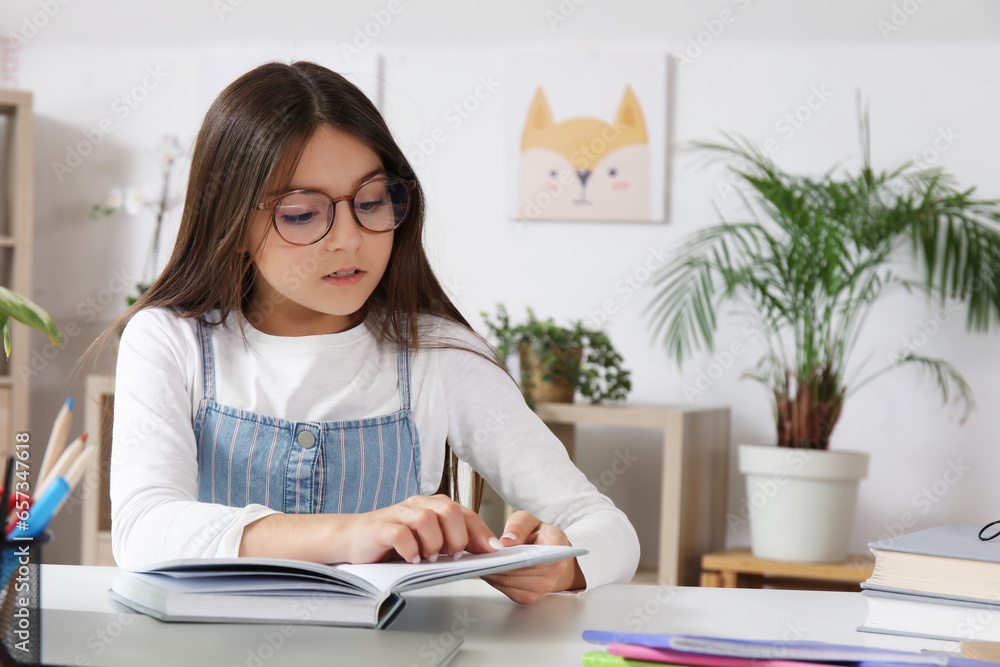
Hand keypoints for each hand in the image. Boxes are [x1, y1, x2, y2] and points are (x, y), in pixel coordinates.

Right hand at [339, 494, 497, 564]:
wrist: (352, 539)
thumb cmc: (393, 542)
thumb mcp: (426, 541)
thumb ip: (450, 542)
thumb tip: (482, 553)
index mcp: (433, 506)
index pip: (465, 513)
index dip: (481, 532)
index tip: (494, 550)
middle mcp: (418, 504)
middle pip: (449, 510)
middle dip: (456, 537)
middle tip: (451, 556)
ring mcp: (398, 513)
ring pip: (427, 519)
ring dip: (433, 543)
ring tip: (428, 558)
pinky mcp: (381, 527)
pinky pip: (401, 533)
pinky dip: (411, 549)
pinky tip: (412, 559)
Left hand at [481, 510, 585, 603]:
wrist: (550, 556)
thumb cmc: (540, 536)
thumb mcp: (529, 521)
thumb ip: (519, 525)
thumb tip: (507, 542)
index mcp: (557, 552)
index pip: (533, 559)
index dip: (512, 557)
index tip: (494, 550)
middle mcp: (552, 575)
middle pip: (517, 573)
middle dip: (496, 564)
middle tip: (480, 555)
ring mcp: (541, 589)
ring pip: (508, 583)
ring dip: (492, 573)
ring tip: (481, 560)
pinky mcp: (528, 598)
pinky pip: (506, 590)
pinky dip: (494, 580)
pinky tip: (488, 568)